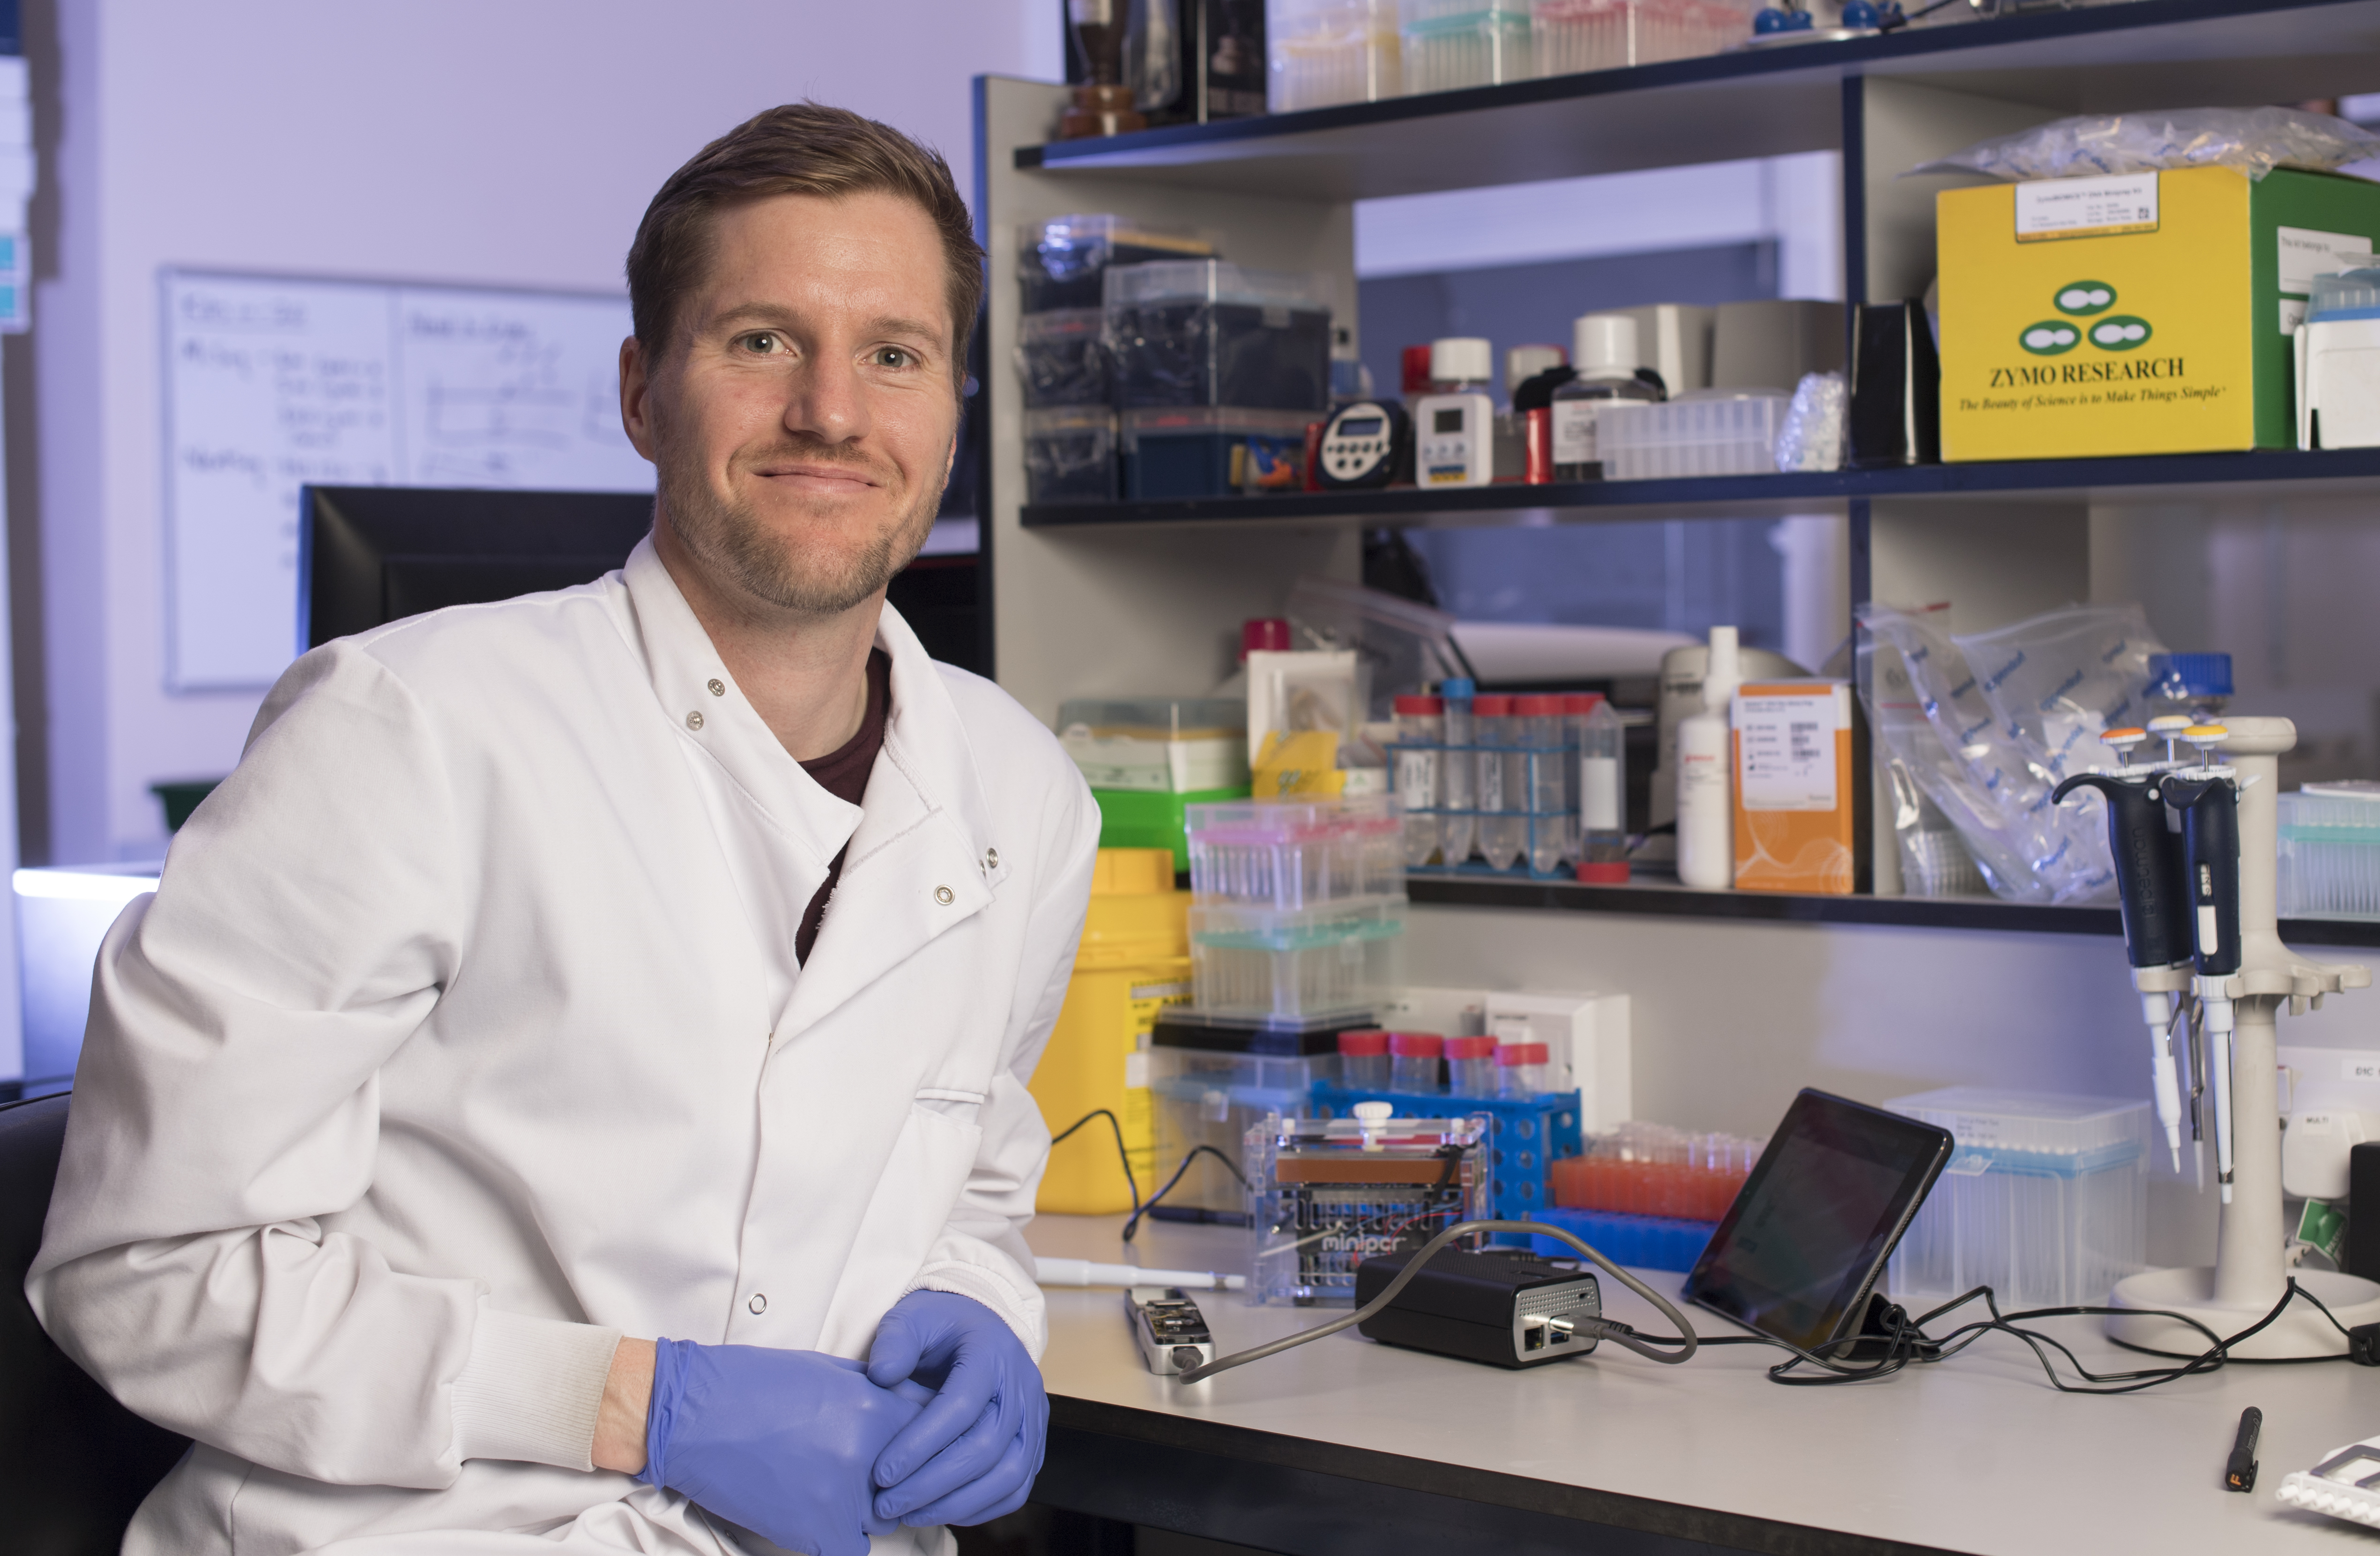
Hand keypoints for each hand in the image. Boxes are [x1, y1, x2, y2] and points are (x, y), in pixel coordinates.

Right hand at [636, 1340, 931, 1555]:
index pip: (939, 1434)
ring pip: (885, 1518)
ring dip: (866, 1511)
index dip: (930, 1443)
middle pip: (915, 1481)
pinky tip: (815, 1519)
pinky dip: (839, 1541)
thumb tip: (916, 1409)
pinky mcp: (818, 1534)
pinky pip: (854, 1550)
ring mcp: (846, 1497)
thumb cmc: (754, 1384)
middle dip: (898, 1479)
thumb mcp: (831, 1371)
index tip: (920, 1447)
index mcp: (877, 1407)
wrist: (692, 1414)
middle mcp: (871, 1453)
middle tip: (869, 1472)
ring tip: (828, 1489)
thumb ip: (880, 1393)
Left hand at [864, 1291, 1047, 1527]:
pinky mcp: (1035, 1443)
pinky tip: (941, 1512)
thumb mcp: (911, 1319)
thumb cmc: (940, 1328)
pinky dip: (981, 1508)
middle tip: (887, 1504)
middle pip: (986, 1448)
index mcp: (992, 1352)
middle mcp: (1022, 1386)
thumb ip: (894, 1341)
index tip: (882, 1473)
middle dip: (932, 1484)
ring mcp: (1034, 1418)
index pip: (961, 1406)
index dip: (921, 1445)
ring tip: (909, 1515)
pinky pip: (1018, 1488)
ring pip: (1008, 1475)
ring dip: (957, 1503)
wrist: (978, 1329)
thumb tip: (882, 1376)